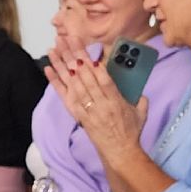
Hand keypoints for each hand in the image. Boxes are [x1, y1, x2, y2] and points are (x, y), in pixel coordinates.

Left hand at [45, 35, 148, 157]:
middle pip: (84, 77)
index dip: (93, 64)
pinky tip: (49, 68)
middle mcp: (99, 104)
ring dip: (61, 64)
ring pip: (72, 83)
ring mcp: (86, 109)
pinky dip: (56, 82)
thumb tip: (137, 85)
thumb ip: (140, 97)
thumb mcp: (141, 112)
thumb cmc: (131, 132)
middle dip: (74, 56)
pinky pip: (64, 96)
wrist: (119, 152)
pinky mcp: (78, 114)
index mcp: (116, 101)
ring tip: (54, 48)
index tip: (85, 50)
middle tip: (65, 39)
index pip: (103, 80)